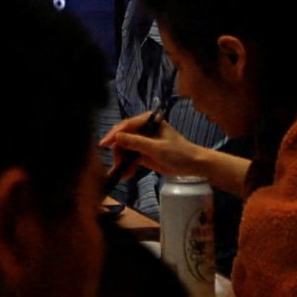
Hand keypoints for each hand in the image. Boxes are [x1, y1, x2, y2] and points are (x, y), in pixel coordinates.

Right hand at [98, 117, 243, 190]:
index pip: (126, 125)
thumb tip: (117, 137)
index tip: (103, 144)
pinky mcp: (144, 153)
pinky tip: (126, 175)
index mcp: (148, 121)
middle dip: (119, 152)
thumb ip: (137, 142)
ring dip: (122, 161)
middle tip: (117, 165)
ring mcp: (143, 141)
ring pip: (125, 149)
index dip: (114, 135)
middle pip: (123, 138)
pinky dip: (127, 166)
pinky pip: (131, 158)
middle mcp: (144, 129)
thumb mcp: (157, 148)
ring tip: (122, 173)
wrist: (193, 166)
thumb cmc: (179, 153)